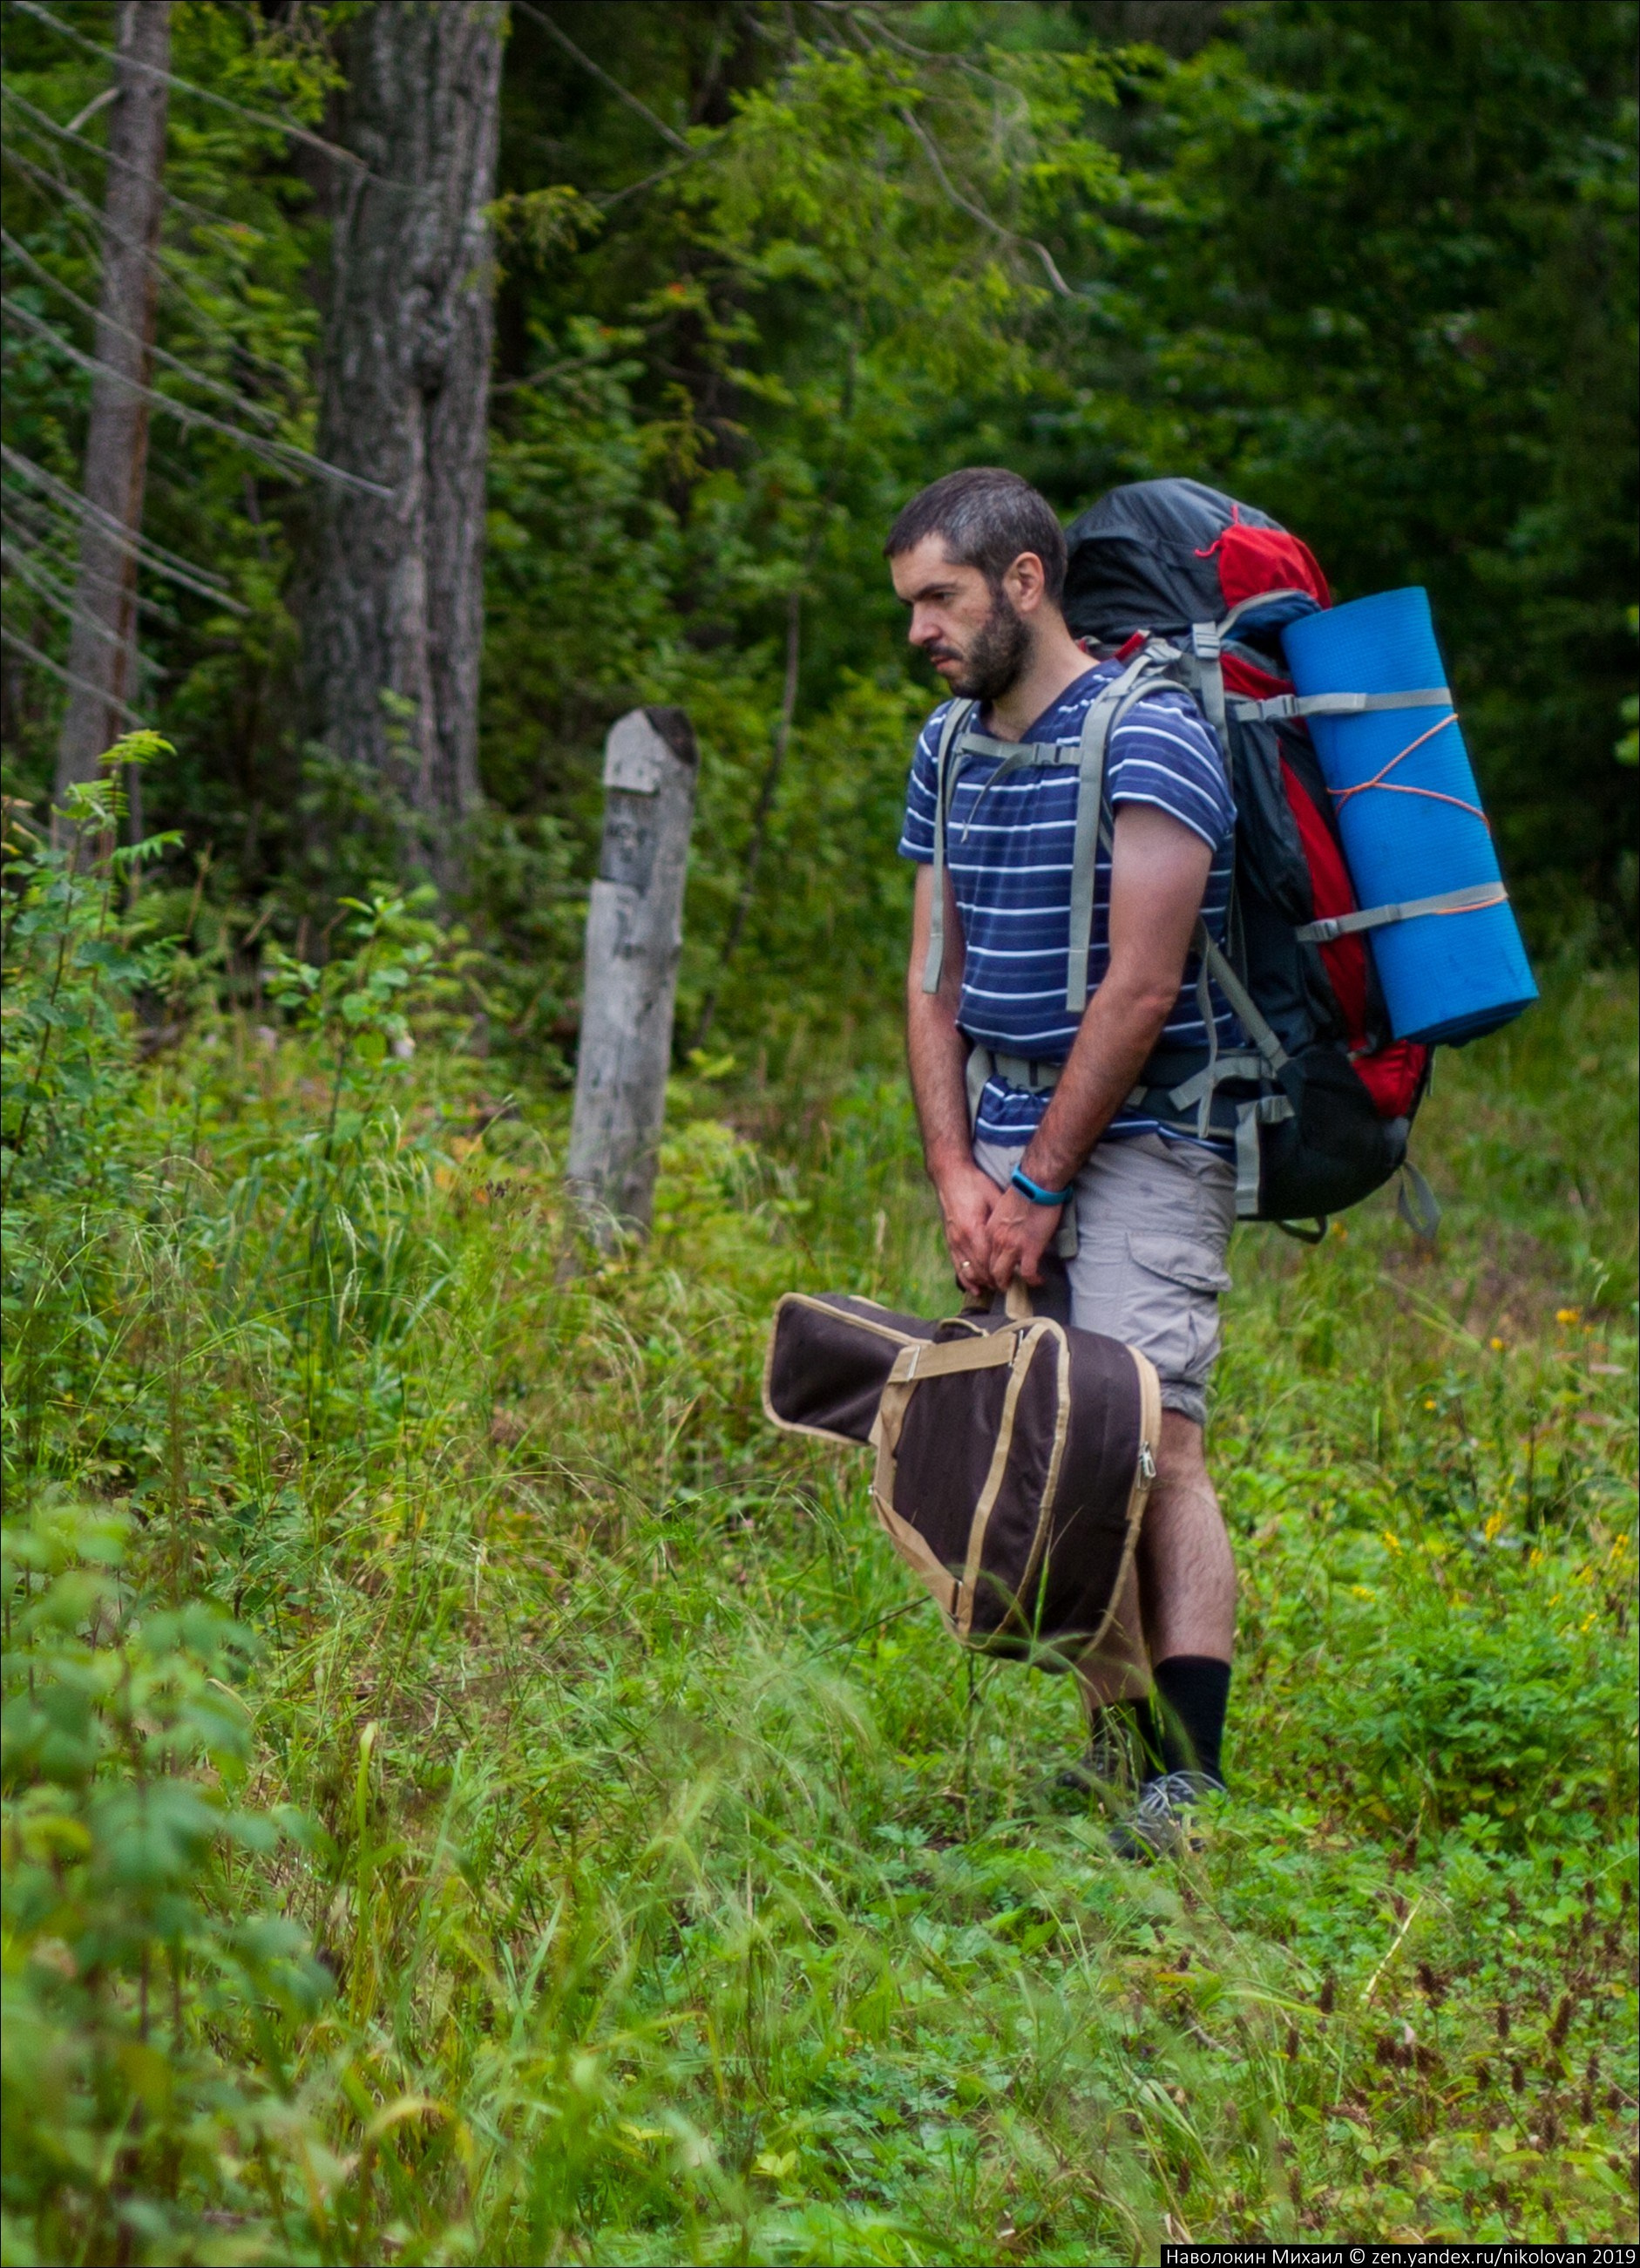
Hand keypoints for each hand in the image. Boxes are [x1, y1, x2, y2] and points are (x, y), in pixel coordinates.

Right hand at [934, 1160, 1002, 1292]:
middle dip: (994, 1281)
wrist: (951, 1175)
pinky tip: (975, 1288)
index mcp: (973, 1229)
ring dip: (982, 1282)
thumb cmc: (975, 1184)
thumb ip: (1002, 1219)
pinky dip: (966, 1279)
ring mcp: (954, 1241)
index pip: (988, 1261)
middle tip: (1011, 1287)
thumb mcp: (994, 1196)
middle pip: (979, 1270)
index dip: (1001, 1273)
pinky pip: (957, 1265)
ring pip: (968, 1271)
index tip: (1015, 1280)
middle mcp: (961, 1239)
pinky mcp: (950, 1240)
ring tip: (997, 1288)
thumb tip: (1018, 1235)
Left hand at [986, 1181, 1062, 1289]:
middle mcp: (997, 1241)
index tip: (995, 1272)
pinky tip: (1039, 1280)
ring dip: (1009, 1284)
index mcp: (989, 1230)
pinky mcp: (1030, 1249)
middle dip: (995, 1280)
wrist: (1036, 1184)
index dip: (988, 1267)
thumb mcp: (1002, 1208)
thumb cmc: (1023, 1191)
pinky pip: (1028, 1273)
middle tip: (1005, 1284)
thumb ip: (1001, 1223)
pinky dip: (1033, 1280)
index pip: (983, 1255)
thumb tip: (1008, 1231)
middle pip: (989, 1269)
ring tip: (1019, 1286)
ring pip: (1003, 1275)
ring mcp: (1012, 1247)